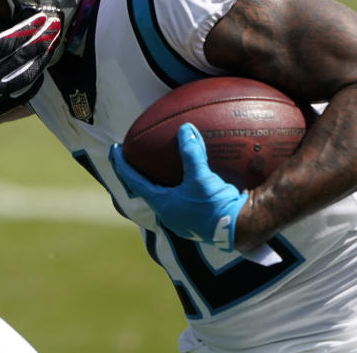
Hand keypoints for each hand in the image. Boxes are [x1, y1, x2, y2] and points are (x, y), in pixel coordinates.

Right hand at [0, 13, 61, 147]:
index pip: (6, 45)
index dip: (25, 31)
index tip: (39, 19)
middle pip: (21, 58)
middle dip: (40, 41)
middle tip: (55, 27)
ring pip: (26, 76)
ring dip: (41, 59)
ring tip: (53, 44)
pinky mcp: (1, 107)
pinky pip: (24, 93)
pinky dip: (35, 80)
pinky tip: (43, 67)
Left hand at [109, 122, 247, 251]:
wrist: (243, 228)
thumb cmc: (217, 207)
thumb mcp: (202, 178)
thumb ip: (192, 153)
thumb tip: (185, 128)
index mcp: (162, 205)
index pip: (134, 182)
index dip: (122, 165)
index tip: (114, 150)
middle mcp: (169, 214)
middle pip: (146, 189)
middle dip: (138, 174)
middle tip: (132, 158)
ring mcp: (183, 218)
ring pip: (164, 195)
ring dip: (158, 181)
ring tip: (156, 166)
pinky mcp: (197, 219)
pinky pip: (181, 198)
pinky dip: (178, 185)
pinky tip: (186, 177)